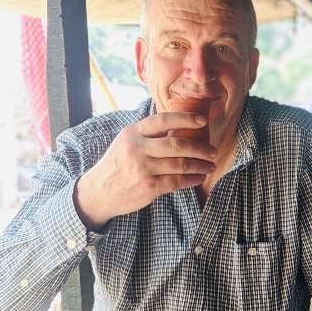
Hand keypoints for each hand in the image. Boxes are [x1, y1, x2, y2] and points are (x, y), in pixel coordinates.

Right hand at [74, 112, 216, 229]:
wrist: (99, 191)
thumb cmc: (118, 164)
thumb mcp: (126, 142)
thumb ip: (148, 135)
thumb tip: (179, 126)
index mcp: (132, 133)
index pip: (163, 120)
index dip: (185, 118)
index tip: (203, 121)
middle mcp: (137, 149)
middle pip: (177, 144)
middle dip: (200, 148)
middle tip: (213, 151)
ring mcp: (143, 168)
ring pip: (181, 164)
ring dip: (200, 165)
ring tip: (210, 165)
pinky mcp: (149, 187)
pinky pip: (178, 181)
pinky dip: (193, 179)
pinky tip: (199, 177)